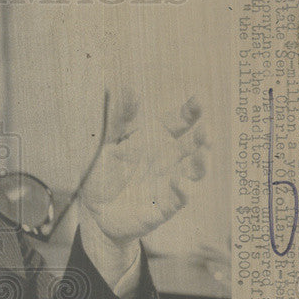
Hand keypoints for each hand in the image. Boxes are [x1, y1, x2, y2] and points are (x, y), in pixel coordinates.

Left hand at [79, 90, 207, 246]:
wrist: (93, 209)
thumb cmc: (102, 172)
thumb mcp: (106, 141)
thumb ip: (118, 117)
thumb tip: (129, 89)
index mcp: (157, 139)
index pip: (180, 121)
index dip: (192, 111)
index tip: (199, 100)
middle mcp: (168, 160)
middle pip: (194, 146)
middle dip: (203, 138)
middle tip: (205, 131)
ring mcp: (169, 183)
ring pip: (194, 172)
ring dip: (201, 164)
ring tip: (202, 154)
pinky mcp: (163, 207)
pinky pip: (178, 200)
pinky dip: (182, 192)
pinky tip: (179, 182)